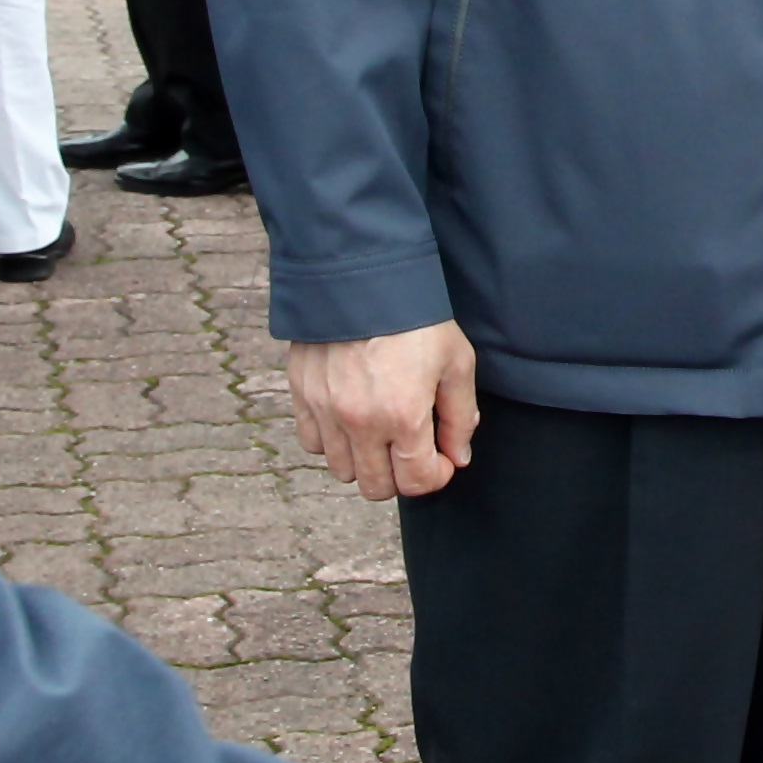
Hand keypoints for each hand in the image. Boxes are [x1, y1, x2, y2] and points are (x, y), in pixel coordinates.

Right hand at [285, 321, 478, 498]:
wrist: (362, 274)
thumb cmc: (415, 317)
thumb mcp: (456, 361)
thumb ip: (460, 416)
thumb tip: (457, 456)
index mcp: (402, 417)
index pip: (415, 483)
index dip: (434, 476)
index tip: (439, 458)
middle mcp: (359, 423)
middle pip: (375, 488)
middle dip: (400, 476)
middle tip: (411, 449)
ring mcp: (326, 411)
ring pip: (342, 470)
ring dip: (365, 460)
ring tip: (380, 432)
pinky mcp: (302, 395)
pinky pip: (313, 443)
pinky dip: (332, 441)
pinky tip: (351, 418)